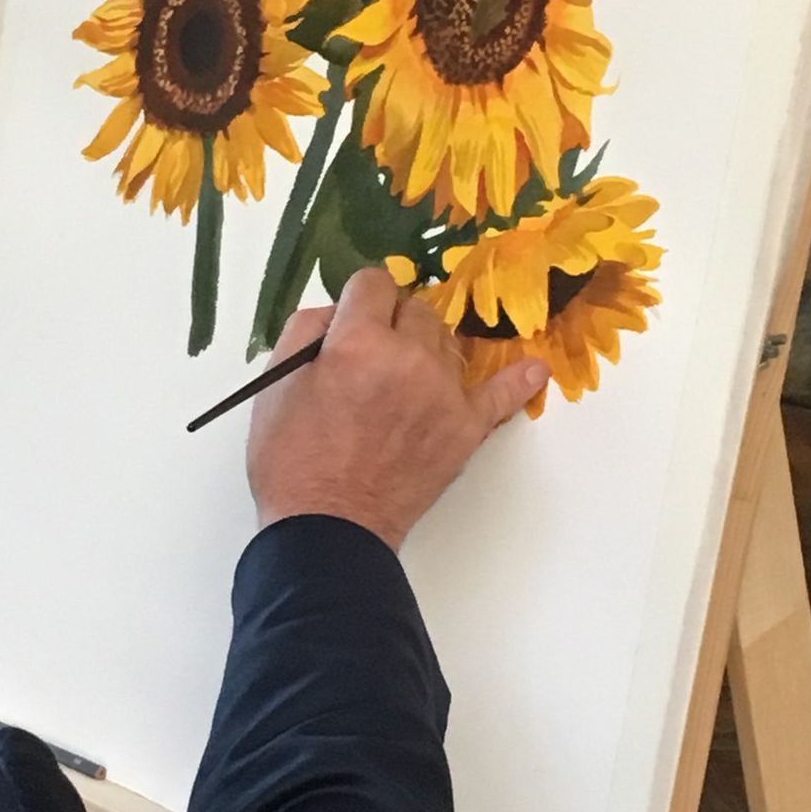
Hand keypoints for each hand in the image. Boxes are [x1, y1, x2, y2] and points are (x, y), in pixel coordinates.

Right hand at [247, 268, 548, 551]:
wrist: (328, 528)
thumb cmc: (292, 459)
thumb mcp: (277, 381)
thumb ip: (309, 327)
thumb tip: (343, 311)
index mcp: (358, 342)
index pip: (374, 283)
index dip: (360, 301)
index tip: (355, 319)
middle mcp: (409, 359)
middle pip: (417, 309)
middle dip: (394, 323)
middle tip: (372, 359)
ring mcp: (445, 393)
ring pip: (448, 342)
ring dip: (426, 351)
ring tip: (404, 383)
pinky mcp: (466, 429)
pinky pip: (502, 395)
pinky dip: (518, 381)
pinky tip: (533, 370)